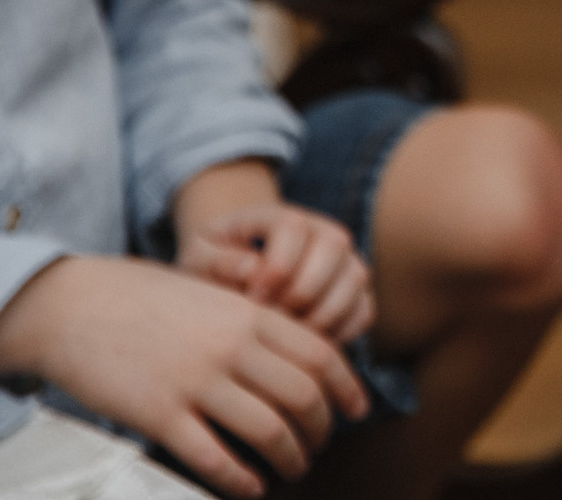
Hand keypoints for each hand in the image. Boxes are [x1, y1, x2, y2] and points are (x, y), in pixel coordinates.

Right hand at [0, 254, 367, 498]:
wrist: (78, 305)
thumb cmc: (150, 302)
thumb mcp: (216, 298)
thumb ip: (256, 323)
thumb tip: (300, 359)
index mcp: (251, 314)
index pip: (322, 355)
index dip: (346, 389)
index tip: (356, 410)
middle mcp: (232, 346)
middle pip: (303, 396)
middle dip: (320, 429)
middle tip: (319, 445)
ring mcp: (195, 380)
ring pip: (268, 430)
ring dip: (290, 457)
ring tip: (292, 468)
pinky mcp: (158, 413)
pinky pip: (214, 456)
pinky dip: (240, 478)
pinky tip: (250, 486)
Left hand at [179, 200, 375, 345]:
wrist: (230, 275)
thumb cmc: (211, 268)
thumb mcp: (198, 258)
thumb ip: (215, 261)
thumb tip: (251, 269)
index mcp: (280, 216)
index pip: (294, 226)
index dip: (278, 264)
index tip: (253, 296)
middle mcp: (321, 230)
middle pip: (335, 245)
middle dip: (304, 289)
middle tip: (275, 318)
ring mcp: (343, 260)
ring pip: (356, 277)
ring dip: (324, 313)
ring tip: (289, 336)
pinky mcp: (354, 293)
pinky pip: (364, 310)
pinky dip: (341, 331)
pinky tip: (307, 345)